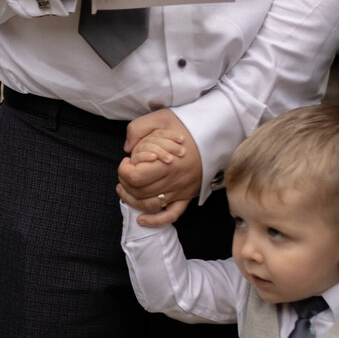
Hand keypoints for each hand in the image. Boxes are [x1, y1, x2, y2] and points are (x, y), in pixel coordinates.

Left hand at [116, 109, 201, 226]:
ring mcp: (181, 190)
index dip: (124, 170)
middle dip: (125, 182)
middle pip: (139, 191)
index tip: (126, 161)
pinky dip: (155, 221)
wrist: (215, 132)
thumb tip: (127, 148)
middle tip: (124, 172)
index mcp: (167, 163)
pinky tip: (142, 219)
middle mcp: (174, 180)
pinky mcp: (187, 195)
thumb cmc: (187, 125)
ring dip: (132, 201)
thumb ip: (138, 129)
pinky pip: (172, 214)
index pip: (135, 177)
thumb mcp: (160, 117)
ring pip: (150, 205)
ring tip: (124, 190)